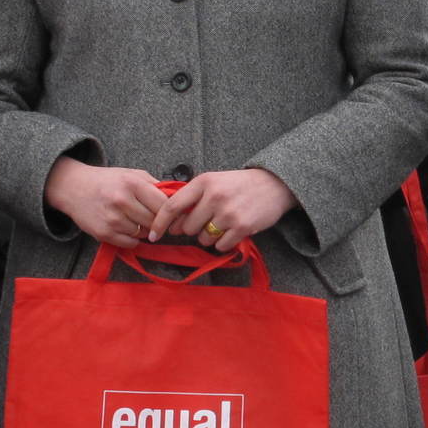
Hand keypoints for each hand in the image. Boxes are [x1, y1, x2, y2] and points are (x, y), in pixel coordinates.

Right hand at [45, 159, 169, 248]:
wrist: (74, 187)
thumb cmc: (108, 181)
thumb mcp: (132, 174)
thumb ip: (155, 185)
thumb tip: (178, 199)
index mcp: (132, 183)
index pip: (164, 204)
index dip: (169, 211)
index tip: (170, 213)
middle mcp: (122, 201)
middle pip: (155, 221)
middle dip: (157, 221)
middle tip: (152, 218)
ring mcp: (112, 218)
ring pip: (144, 234)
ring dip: (144, 230)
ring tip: (136, 220)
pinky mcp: (104, 233)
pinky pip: (131, 243)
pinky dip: (133, 239)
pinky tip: (127, 228)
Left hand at [146, 168, 296, 253]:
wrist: (274, 184)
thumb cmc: (239, 185)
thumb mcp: (214, 182)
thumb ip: (192, 198)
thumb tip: (170, 224)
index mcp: (203, 182)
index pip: (172, 206)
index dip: (159, 223)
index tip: (153, 235)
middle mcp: (214, 196)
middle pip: (187, 227)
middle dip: (193, 229)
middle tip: (207, 221)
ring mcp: (228, 212)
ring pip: (203, 238)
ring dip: (209, 237)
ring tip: (222, 224)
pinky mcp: (242, 227)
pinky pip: (220, 245)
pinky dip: (223, 243)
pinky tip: (233, 231)